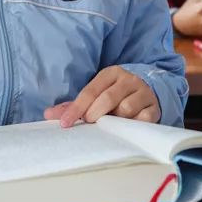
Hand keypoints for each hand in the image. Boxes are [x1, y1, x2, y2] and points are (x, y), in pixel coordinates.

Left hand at [44, 65, 160, 126]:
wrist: (149, 90)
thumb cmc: (115, 95)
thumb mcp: (96, 94)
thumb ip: (74, 105)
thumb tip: (48, 114)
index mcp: (110, 73)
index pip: (90, 90)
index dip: (76, 108)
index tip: (65, 123)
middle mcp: (128, 79)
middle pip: (108, 98)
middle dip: (94, 114)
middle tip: (88, 124)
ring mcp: (143, 92)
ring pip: (126, 109)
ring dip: (114, 121)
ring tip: (109, 125)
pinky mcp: (154, 107)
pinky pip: (142, 120)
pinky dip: (131, 126)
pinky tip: (126, 128)